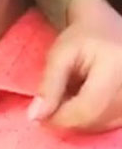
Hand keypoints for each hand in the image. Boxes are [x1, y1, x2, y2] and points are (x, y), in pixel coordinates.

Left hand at [29, 0, 121, 130]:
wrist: (104, 25)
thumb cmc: (79, 37)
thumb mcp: (58, 55)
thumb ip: (48, 86)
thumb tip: (35, 116)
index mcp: (113, 67)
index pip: (88, 107)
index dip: (62, 118)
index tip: (40, 118)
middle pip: (98, 118)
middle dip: (69, 119)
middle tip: (49, 110)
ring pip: (106, 123)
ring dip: (81, 120)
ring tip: (66, 99)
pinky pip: (115, 120)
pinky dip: (94, 118)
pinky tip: (82, 103)